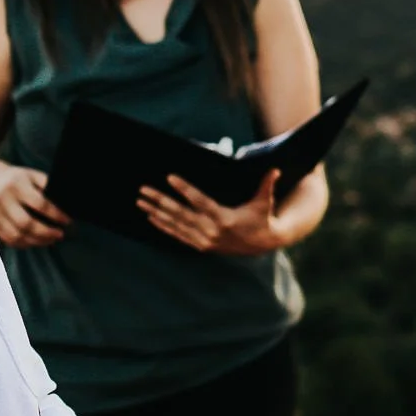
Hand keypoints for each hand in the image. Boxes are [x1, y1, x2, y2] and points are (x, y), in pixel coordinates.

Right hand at [0, 157, 69, 247]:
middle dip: (46, 232)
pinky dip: (24, 244)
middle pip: (25, 223)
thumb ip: (47, 186)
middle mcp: (3, 199)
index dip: (56, 215)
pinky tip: (36, 241)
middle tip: (60, 234)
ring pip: (16, 235)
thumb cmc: (17, 179)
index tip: (67, 220)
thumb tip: (65, 203)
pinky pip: (8, 239)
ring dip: (37, 241)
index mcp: (17, 185)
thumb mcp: (32, 175)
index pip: (39, 204)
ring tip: (51, 240)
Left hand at [138, 170, 285, 255]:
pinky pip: (178, 235)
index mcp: (224, 218)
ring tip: (141, 202)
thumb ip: (267, 185)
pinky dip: (164, 227)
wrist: (262, 244)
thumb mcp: (264, 202)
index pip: (200, 201)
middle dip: (160, 200)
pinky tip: (151, 218)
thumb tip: (275, 170)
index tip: (170, 177)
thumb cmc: (261, 218)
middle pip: (180, 213)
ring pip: (175, 225)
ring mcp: (204, 240)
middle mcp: (211, 231)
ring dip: (156, 213)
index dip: (185, 189)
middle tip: (144, 189)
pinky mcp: (201, 246)